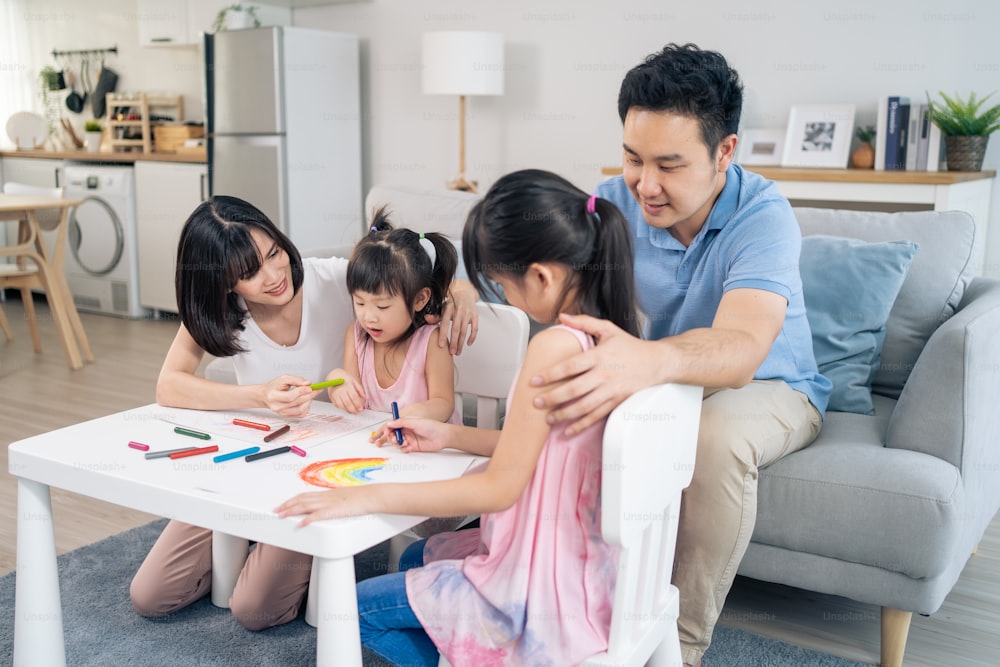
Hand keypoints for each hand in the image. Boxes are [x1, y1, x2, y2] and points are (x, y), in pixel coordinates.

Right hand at [263, 375, 318, 417]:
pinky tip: (306, 401)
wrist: (265, 396)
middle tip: (316, 389)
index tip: (310, 387)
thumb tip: (307, 383)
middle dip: (309, 395)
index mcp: (273, 396)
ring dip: (309, 401)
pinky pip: (301, 414)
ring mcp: (282, 413)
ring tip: (310, 394)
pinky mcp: (287, 416)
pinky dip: (306, 407)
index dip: (302, 392)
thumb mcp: (282, 379)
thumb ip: (295, 379)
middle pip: (297, 403)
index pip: (290, 396)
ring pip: (300, 410)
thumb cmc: (273, 387)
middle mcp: (277, 406)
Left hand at [275, 488, 369, 526]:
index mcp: (327, 494)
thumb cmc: (362, 498)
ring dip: (291, 510)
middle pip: (301, 500)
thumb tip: (328, 506)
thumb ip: (334, 502)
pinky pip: (318, 515)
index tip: (283, 504)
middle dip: (287, 505)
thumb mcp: (344, 498)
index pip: (304, 496)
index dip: (292, 500)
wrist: (372, 496)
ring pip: (305, 506)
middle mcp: (325, 497)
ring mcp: (329, 503)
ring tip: (281, 515)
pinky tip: (300, 524)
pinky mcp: (335, 511)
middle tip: (276, 511)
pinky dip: (308, 520)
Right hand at [330, 375, 365, 413]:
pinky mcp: (331, 397)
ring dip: (347, 410)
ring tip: (352, 411)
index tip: (360, 408)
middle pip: (347, 402)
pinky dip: (341, 408)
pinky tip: (346, 408)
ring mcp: (335, 394)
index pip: (354, 397)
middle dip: (353, 409)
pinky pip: (337, 405)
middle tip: (357, 412)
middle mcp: (341, 390)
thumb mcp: (354, 381)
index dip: (357, 404)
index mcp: (348, 386)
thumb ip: (360, 389)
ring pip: (341, 405)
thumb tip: (364, 397)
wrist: (334, 375)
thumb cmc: (345, 378)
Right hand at [377, 416, 453, 452]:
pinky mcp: (413, 447)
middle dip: (391, 437)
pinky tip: (409, 447)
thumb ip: (401, 422)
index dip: (388, 428)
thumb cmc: (431, 426)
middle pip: (393, 434)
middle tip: (393, 438)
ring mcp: (410, 438)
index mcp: (407, 422)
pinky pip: (403, 449)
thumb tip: (389, 423)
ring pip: (397, 442)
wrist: (442, 436)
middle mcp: (407, 430)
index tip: (387, 432)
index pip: (393, 425)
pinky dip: (404, 448)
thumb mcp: (415, 422)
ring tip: (403, 442)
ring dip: (397, 443)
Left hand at [434, 280, 478, 354]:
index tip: (441, 345)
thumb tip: (427, 318)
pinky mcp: (475, 315)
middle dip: (454, 342)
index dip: (443, 335)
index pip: (445, 323)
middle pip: (456, 329)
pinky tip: (468, 344)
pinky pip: (475, 328)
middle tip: (452, 352)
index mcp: (448, 309)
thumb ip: (436, 316)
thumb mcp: (442, 307)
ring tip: (458, 351)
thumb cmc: (452, 302)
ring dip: (461, 343)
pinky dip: (472, 337)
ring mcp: (468, 313)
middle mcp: (458, 311)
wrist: (464, 292)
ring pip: (465, 331)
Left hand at [530, 313, 659, 434]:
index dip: (551, 373)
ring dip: (564, 414)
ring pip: (584, 406)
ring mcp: (611, 391)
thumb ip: (585, 322)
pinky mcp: (617, 402)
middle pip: (574, 389)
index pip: (571, 366)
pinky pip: (597, 416)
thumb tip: (563, 316)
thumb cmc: (630, 347)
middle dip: (553, 397)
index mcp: (599, 356)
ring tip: (548, 418)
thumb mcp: (609, 329)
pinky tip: (569, 430)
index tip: (535, 379)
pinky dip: (582, 425)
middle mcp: (604, 375)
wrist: (656, 363)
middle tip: (536, 402)